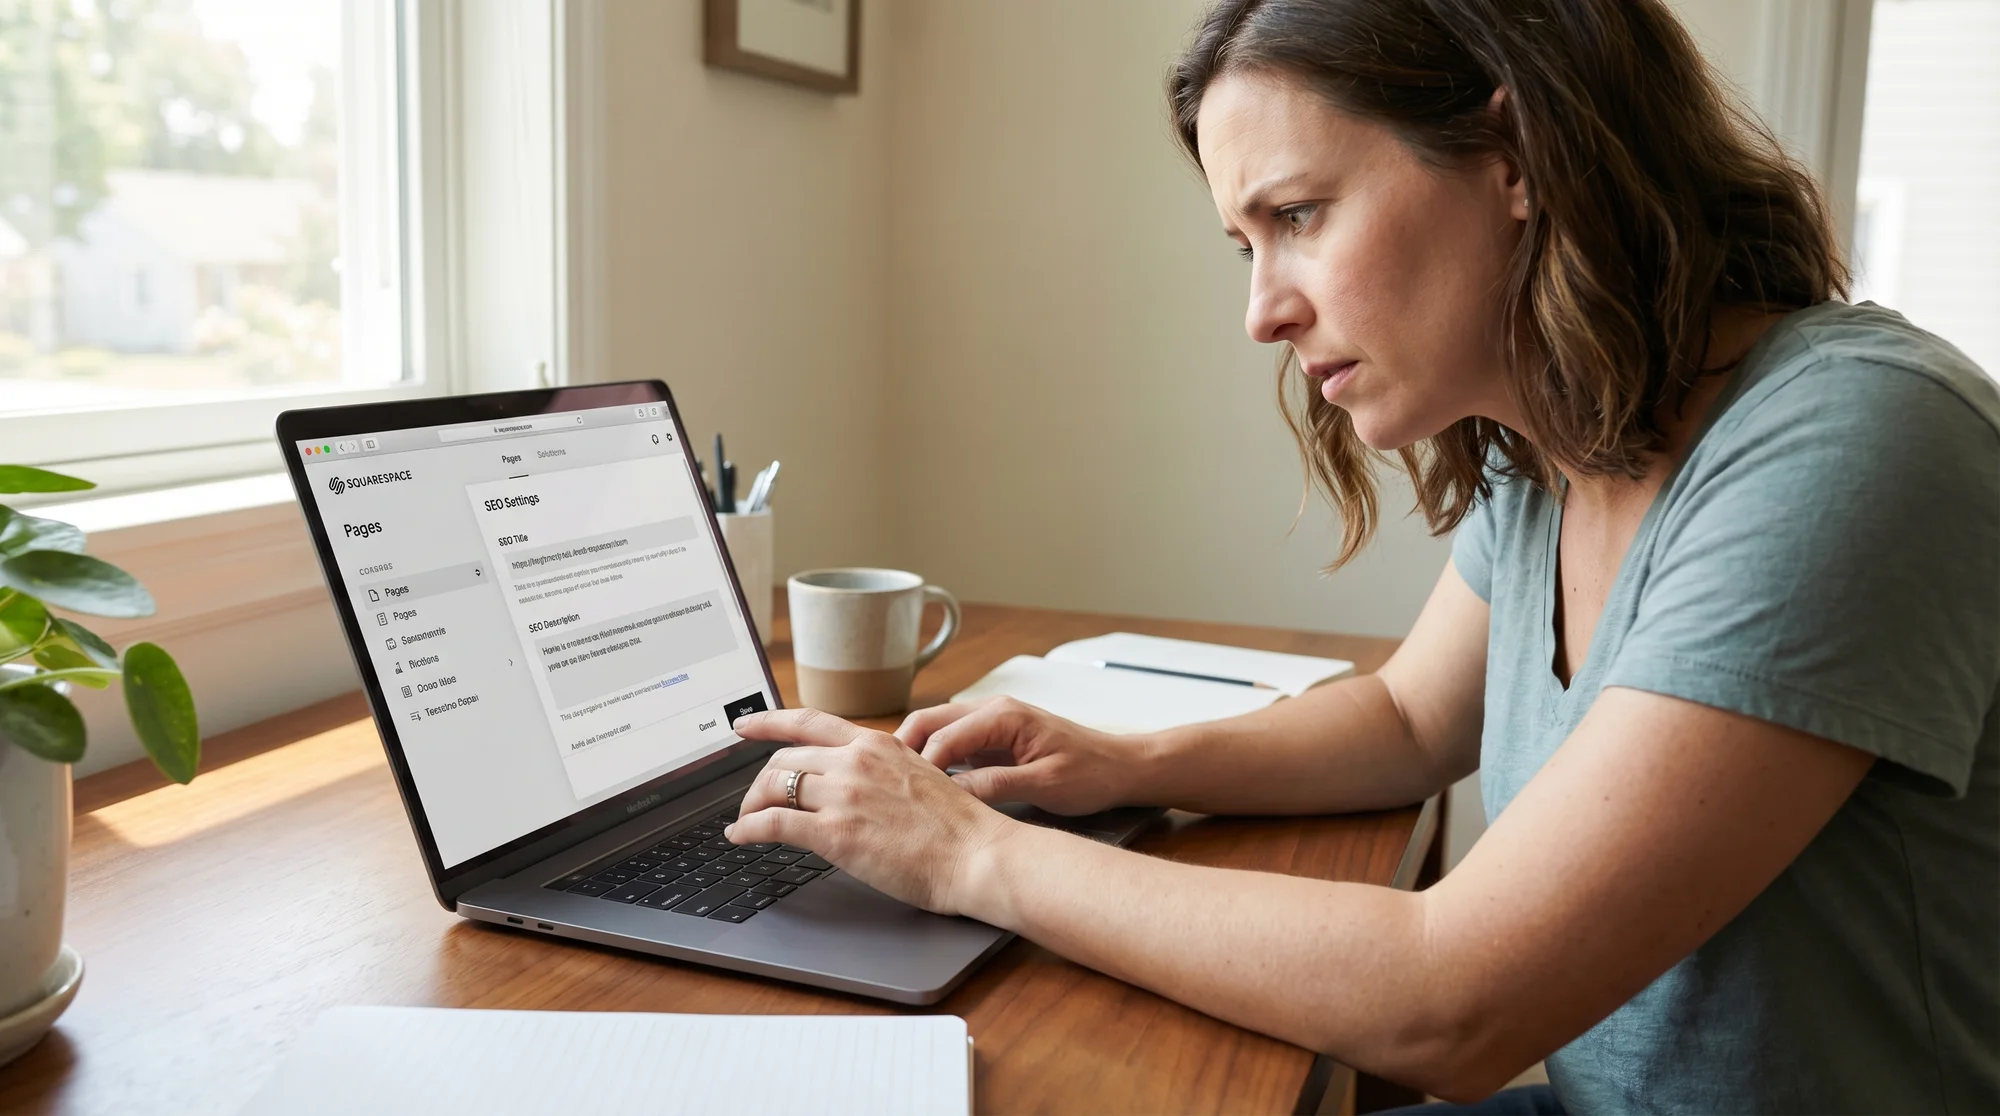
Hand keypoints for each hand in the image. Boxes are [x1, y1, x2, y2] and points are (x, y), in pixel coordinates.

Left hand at [726, 708, 1018, 915]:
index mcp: (877, 745)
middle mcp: (856, 761)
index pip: (810, 721)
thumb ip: (882, 773)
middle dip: (761, 782)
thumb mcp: (919, 778)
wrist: (977, 855)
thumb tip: (855, 786)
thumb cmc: (959, 829)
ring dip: (750, 806)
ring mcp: (844, 795)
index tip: (745, 724)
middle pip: (785, 759)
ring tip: (746, 822)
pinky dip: (747, 829)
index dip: (769, 721)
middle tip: (753, 801)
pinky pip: (771, 823)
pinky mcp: (835, 832)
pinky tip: (741, 837)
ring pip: (772, 786)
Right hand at [895, 697, 1148, 815]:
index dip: (917, 765)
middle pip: (929, 722)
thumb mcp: (1045, 785)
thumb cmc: (1092, 774)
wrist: (1122, 767)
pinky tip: (921, 785)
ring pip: (936, 730)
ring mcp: (991, 721)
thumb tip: (951, 794)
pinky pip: (952, 742)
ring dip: (914, 753)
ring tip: (893, 786)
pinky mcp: (994, 737)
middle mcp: (993, 709)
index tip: (897, 793)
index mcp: (1003, 715)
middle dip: (901, 751)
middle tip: (880, 785)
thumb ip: (996, 786)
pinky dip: (933, 758)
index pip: (943, 736)